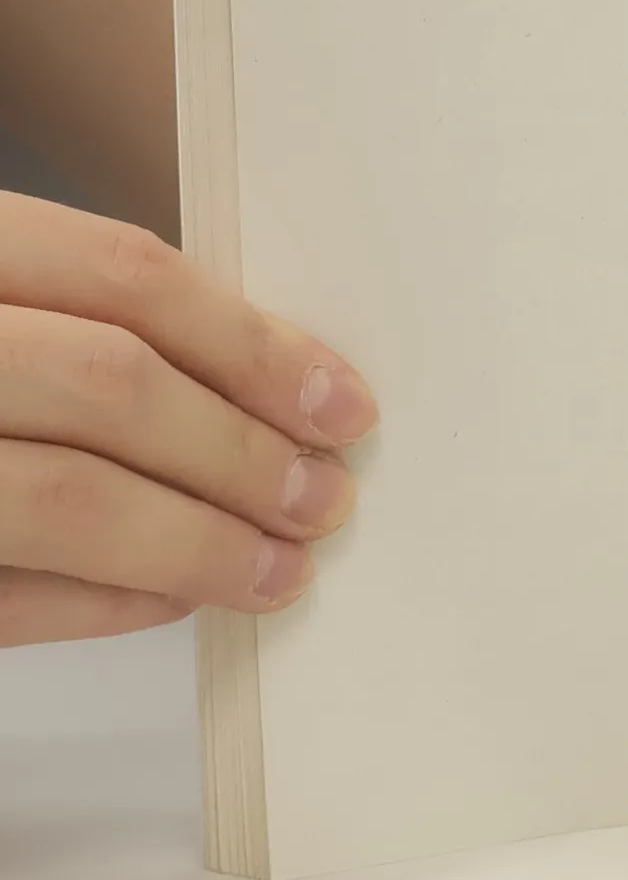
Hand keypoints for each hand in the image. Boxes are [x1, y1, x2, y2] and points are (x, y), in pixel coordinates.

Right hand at [0, 193, 375, 646]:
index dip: (253, 345)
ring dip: (199, 543)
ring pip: (65, 500)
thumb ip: (78, 313)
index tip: (342, 403)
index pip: (127, 277)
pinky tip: (173, 600)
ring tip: (282, 568)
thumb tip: (265, 383)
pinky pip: (3, 596)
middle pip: (111, 387)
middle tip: (327, 496)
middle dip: (241, 453)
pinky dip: (106, 602)